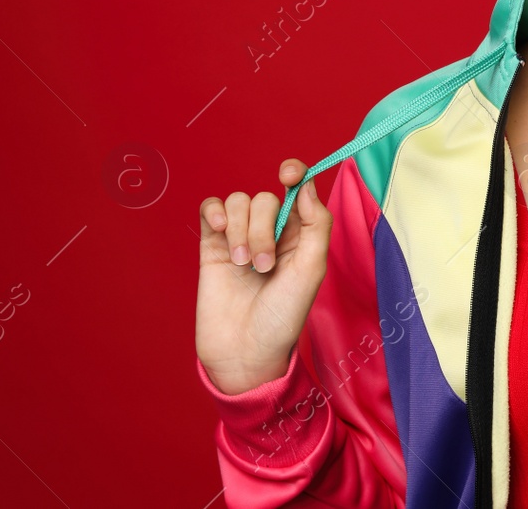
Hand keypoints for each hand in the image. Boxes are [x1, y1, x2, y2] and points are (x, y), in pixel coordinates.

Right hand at [195, 159, 330, 394]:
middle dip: (263, 228)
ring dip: (242, 230)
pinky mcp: (212, 246)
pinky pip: (212, 209)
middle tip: (263, 266)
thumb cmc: (284, 317)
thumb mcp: (311, 270)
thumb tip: (306, 185)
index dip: (294, 173)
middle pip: (265, 199)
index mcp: (301, 235)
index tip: (288, 173)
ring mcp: (240, 238)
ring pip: (239, 202)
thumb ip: (315, 224)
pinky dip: (216, 212)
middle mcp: (272, 232)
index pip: (297, 189)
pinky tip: (220, 231)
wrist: (244, 352)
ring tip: (244, 266)